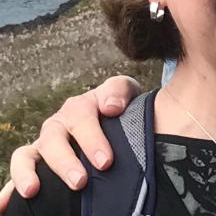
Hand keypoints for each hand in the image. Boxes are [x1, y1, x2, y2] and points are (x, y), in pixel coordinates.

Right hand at [0, 76, 140, 209]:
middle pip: (54, 141)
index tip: (106, 162)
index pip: (82, 120)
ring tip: (32, 191)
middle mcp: (57, 125)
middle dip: (65, 162)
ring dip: (27, 174)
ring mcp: (44, 145)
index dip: (92, 140)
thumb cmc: (119, 105)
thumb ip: (119, 91)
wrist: (114, 113)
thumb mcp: (124, 90)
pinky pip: (19, 174)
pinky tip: (3, 206)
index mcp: (78, 107)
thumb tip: (111, 107)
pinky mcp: (36, 164)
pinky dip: (8, 189)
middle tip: (80, 181)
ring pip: (27, 156)